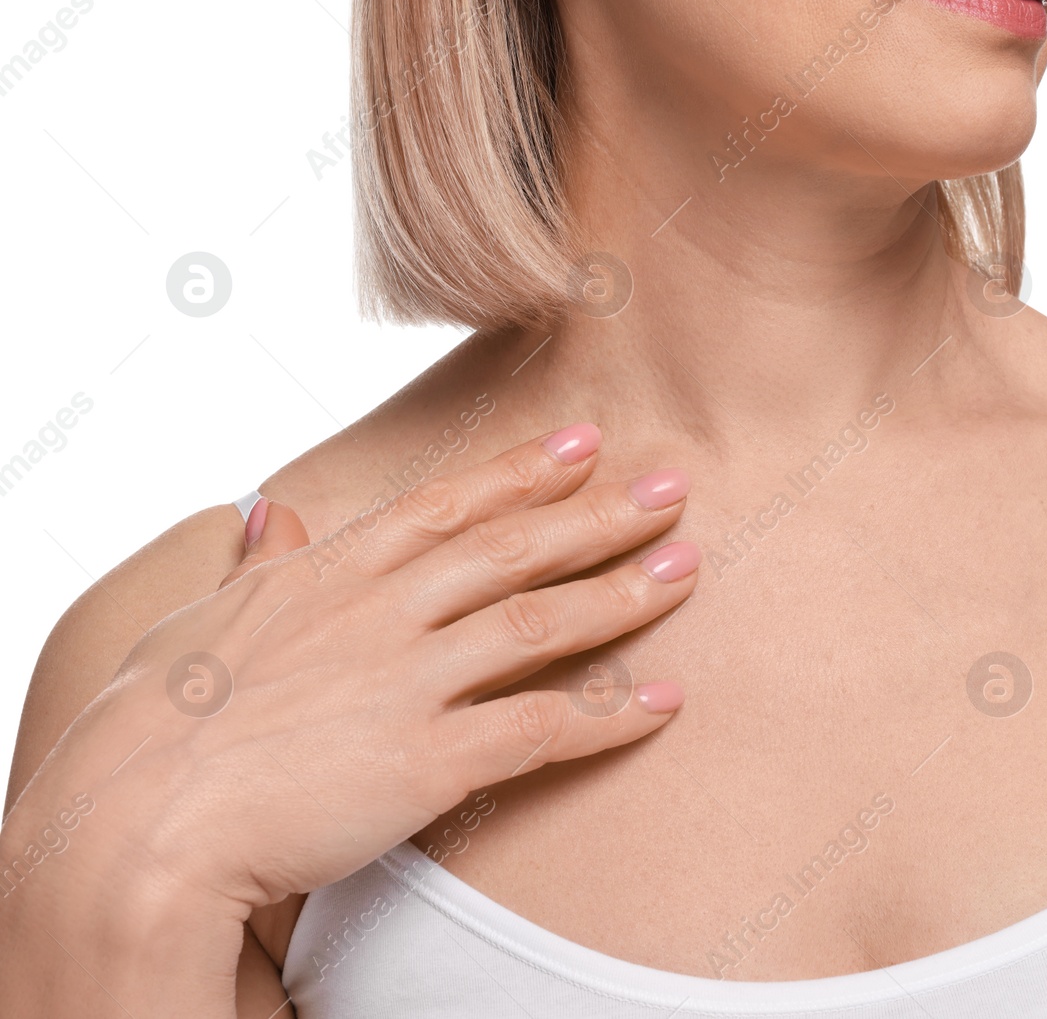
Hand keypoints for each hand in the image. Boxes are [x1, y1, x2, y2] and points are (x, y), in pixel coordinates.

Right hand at [0, 424, 697, 1014]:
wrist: (137, 823)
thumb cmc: (156, 726)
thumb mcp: (200, 623)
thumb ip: (255, 566)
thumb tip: (272, 513)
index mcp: (331, 573)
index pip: (447, 506)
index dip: (523, 473)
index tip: (585, 443)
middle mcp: (380, 613)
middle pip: (511, 551)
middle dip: (599, 516)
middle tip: (674, 488)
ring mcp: (406, 682)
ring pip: (537, 624)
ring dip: (621, 596)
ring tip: (690, 570)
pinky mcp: (426, 760)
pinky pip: (538, 729)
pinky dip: (608, 714)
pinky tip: (663, 702)